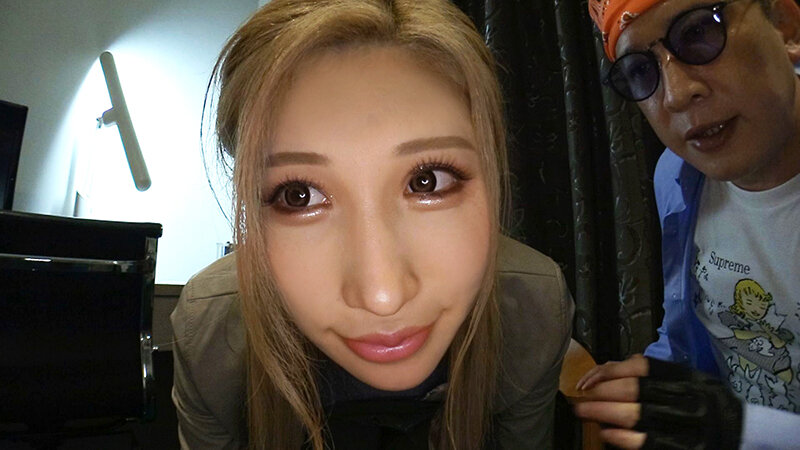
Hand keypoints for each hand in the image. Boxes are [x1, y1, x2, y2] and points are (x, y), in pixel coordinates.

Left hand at [573, 355, 743, 449]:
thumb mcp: (689, 379)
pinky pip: (644, 443)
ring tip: (583, 412)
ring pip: (634, 415)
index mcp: (685, 378)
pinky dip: (621, 438)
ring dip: (602, 413)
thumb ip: (655, 374)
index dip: (609, 371)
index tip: (588, 379)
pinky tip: (606, 434)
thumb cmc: (709, 403)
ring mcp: (685, 426)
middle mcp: (685, 398)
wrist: (744, 433)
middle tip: (577, 397)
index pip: (640, 367)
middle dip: (599, 393)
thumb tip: (608, 372)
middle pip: (632, 390)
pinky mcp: (681, 449)